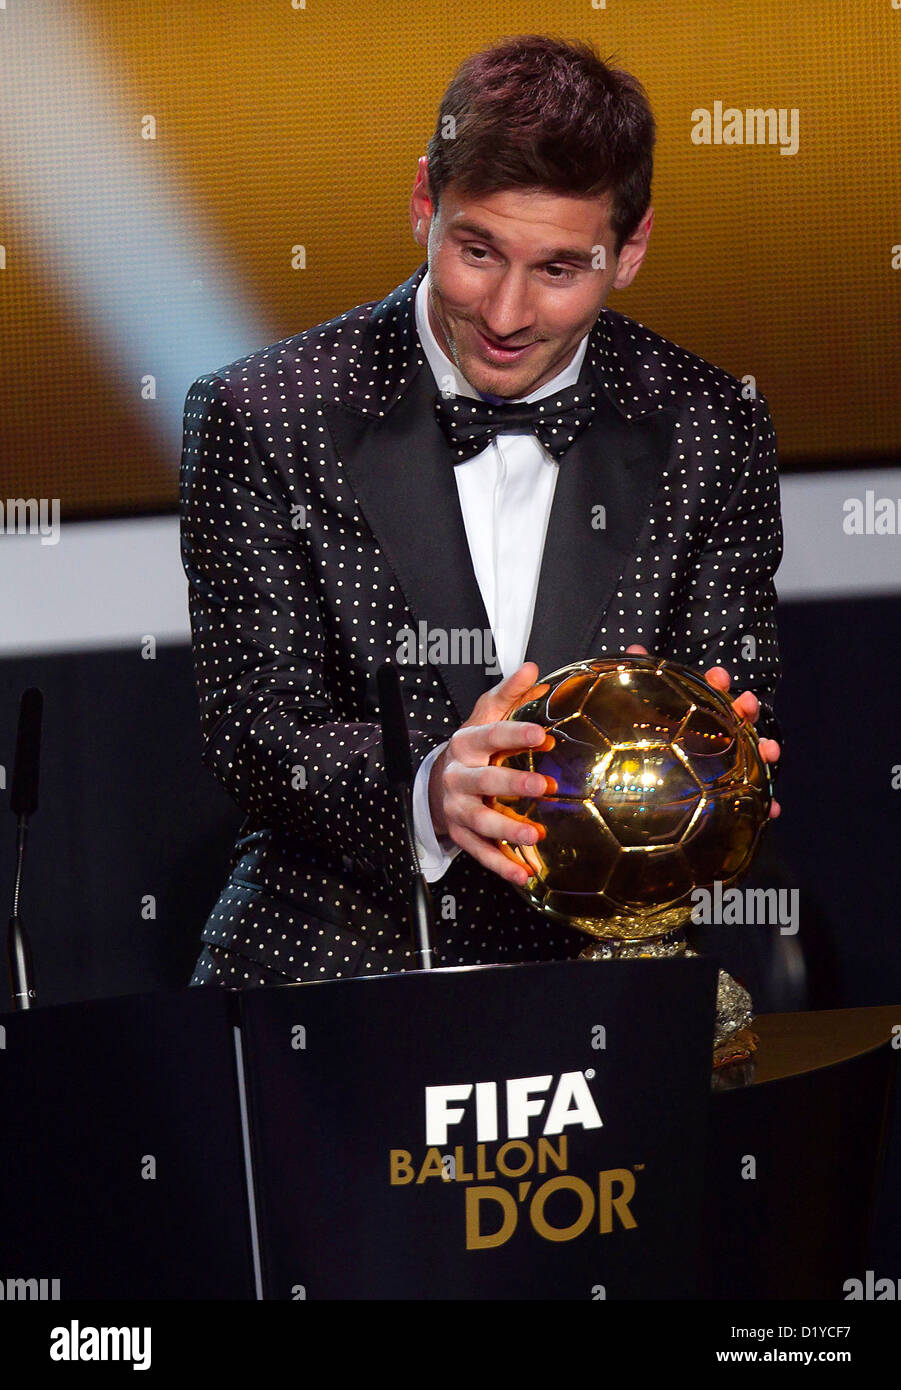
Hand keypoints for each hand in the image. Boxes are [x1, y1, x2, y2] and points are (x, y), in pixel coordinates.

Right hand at [428, 662, 555, 885]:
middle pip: (483, 779)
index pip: (490, 735)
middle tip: (543, 785)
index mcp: (467, 743)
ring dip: (507, 829)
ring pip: (480, 820)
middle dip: (512, 783)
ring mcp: (457, 807)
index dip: (514, 734)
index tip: (540, 733)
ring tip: (535, 835)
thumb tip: (531, 668)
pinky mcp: (461, 834)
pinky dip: (501, 865)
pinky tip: (524, 874)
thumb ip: (509, 693)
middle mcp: (459, 776)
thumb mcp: (485, 715)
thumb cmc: (471, 747)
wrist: (434, 782)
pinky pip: (480, 851)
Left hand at [625, 644, 780, 817]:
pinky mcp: (728, 796)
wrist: (635, 791)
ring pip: (753, 756)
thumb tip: (634, 648)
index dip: (716, 683)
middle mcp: (714, 738)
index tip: (719, 676)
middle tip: (747, 704)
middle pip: (737, 721)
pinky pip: (752, 801)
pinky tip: (773, 810)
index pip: (710, 694)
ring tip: (771, 751)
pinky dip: (766, 805)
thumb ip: (637, 677)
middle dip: (747, 710)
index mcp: (695, 717)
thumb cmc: (642, 742)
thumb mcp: (636, 710)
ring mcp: (724, 766)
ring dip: (766, 751)